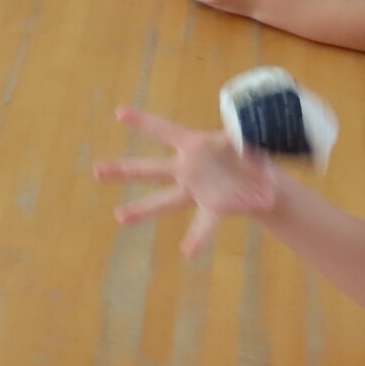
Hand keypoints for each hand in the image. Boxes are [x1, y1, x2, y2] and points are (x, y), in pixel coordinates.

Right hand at [94, 107, 286, 254]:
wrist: (268, 182)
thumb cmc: (255, 155)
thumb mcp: (253, 139)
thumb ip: (246, 138)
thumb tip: (244, 140)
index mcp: (195, 145)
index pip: (165, 131)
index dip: (144, 122)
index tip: (120, 113)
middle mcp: (188, 169)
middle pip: (150, 168)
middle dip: (123, 170)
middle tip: (96, 170)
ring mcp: (196, 191)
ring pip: (165, 201)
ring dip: (142, 209)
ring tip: (119, 217)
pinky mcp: (212, 209)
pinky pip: (203, 225)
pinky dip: (197, 239)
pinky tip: (187, 253)